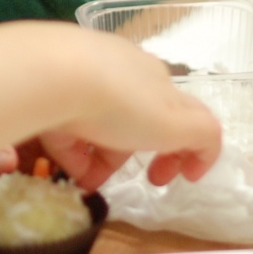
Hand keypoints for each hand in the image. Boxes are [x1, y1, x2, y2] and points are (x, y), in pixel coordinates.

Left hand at [38, 31, 221, 192]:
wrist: (52, 74)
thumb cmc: (120, 102)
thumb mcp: (175, 123)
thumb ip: (202, 134)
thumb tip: (203, 148)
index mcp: (156, 80)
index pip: (178, 112)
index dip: (184, 149)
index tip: (176, 179)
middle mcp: (121, 72)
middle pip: (132, 120)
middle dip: (131, 157)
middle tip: (119, 182)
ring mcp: (83, 76)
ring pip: (96, 123)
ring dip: (97, 158)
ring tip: (85, 181)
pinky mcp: (50, 86)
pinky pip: (64, 121)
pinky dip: (68, 148)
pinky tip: (63, 167)